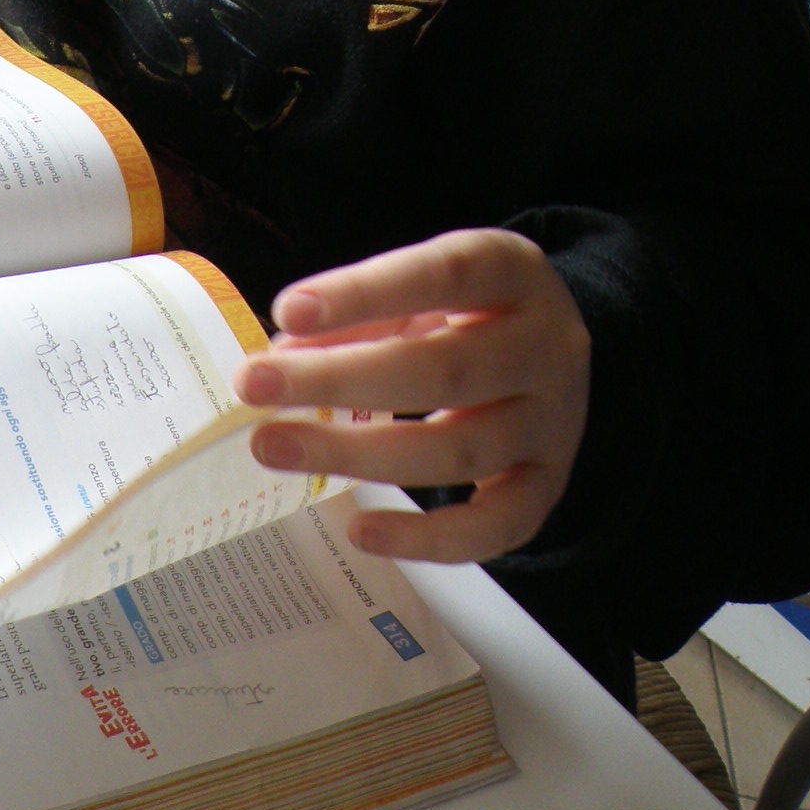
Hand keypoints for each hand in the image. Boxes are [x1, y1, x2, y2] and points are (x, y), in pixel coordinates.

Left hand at [229, 229, 590, 563]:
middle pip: (446, 370)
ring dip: (358, 454)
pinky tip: (361, 528)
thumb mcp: (423, 289)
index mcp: (516, 272)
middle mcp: (547, 347)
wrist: (553, 354)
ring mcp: (554, 423)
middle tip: (254, 385)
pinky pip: (494, 527)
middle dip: (340, 380)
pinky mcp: (548, 486)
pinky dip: (426, 537)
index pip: (446, 274)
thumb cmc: (469, 313)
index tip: (289, 311)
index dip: (366, 292)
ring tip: (274, 447)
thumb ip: (360, 315)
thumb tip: (282, 357)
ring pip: (459, 450)